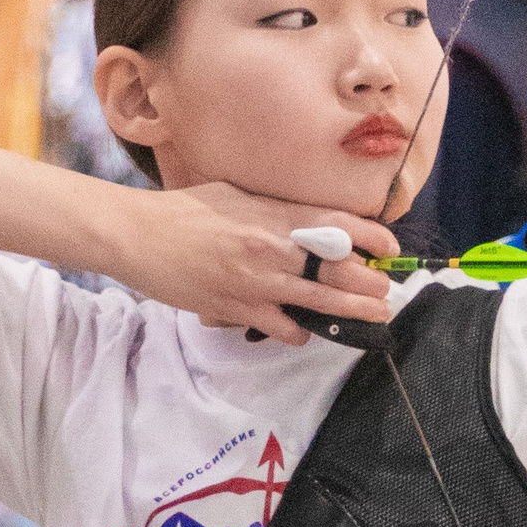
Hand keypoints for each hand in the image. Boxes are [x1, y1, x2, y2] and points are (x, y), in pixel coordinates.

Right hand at [117, 184, 398, 340]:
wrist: (136, 234)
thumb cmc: (184, 211)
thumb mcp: (236, 195)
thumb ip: (274, 209)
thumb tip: (307, 219)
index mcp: (273, 213)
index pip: (338, 223)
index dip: (372, 237)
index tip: (390, 248)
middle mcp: (272, 246)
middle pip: (340, 269)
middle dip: (370, 284)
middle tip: (385, 293)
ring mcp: (257, 280)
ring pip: (322, 302)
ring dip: (352, 312)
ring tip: (372, 317)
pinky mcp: (238, 306)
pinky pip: (285, 326)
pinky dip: (299, 331)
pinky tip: (303, 330)